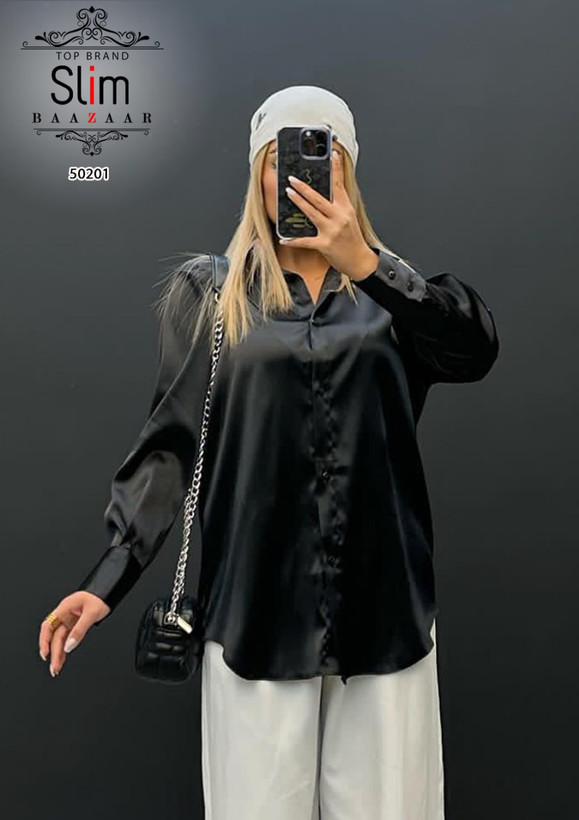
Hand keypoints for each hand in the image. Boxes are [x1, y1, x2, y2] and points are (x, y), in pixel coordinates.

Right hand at [38, 591, 110, 676]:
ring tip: (57, 668)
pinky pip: (67, 639)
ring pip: (60, 639)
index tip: (45, 654)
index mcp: (64, 608)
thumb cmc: (99, 598)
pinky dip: (64, 649)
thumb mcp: (91, 614)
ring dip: (58, 654)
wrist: (107, 593)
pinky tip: (62, 658)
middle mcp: (64, 615)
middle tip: (54, 668)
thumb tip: (69, 646)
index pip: (48, 626)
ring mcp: (69, 620)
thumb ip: (79, 630)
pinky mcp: (74, 625)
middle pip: (55, 636)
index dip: (44, 640)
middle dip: (53, 653)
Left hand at [279, 148, 378, 280]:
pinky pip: (306, 241)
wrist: (359, 260)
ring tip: (288, 193)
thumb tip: (324, 193)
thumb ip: (338, 205)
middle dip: (304, 188)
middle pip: (319, 198)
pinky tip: (283, 238)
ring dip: (299, 202)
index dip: (336, 169)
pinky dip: (293, 240)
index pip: (339, 185)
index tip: (332, 155)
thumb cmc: (352, 239)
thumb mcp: (349, 218)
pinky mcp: (325, 245)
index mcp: (346, 208)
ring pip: (312, 213)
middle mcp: (340, 217)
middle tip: (292, 179)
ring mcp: (332, 231)